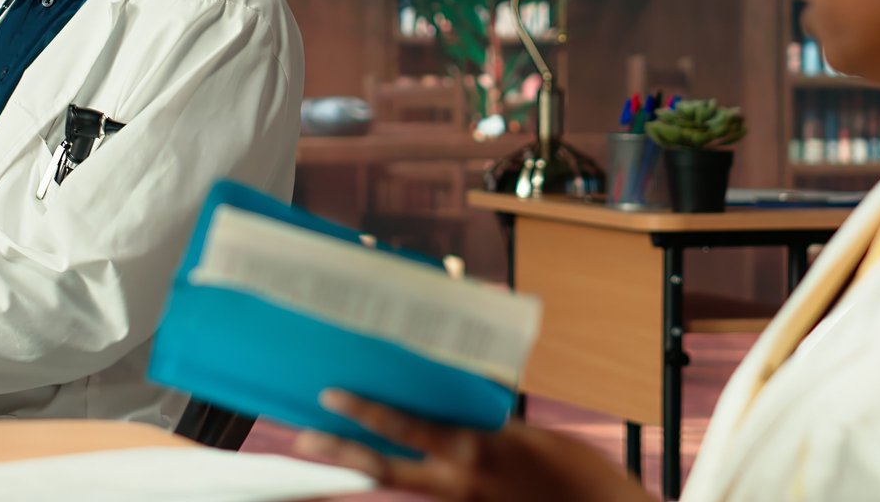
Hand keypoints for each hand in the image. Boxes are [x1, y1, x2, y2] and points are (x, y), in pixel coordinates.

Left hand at [293, 391, 654, 501]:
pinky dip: (410, 479)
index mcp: (473, 448)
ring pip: (402, 486)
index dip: (364, 412)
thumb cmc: (574, 471)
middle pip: (383, 470)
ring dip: (368, 468)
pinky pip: (429, 497)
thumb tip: (460, 389)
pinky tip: (395, 467)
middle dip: (340, 453)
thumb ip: (487, 413)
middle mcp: (458, 482)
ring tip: (337, 453)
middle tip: (304, 438)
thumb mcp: (527, 431)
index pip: (404, 427)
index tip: (331, 396)